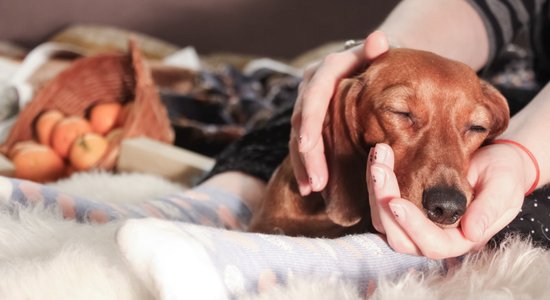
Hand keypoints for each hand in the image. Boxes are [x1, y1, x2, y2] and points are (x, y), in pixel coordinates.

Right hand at [290, 31, 389, 195]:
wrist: (372, 66)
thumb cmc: (379, 63)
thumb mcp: (377, 56)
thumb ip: (375, 51)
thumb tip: (378, 39)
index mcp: (324, 71)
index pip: (313, 96)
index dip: (309, 120)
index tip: (308, 144)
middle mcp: (310, 87)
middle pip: (302, 122)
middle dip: (308, 153)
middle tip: (318, 180)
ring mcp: (307, 105)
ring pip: (298, 137)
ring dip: (304, 164)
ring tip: (313, 188)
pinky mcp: (309, 122)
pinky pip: (302, 146)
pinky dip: (305, 166)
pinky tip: (309, 188)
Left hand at [367, 143, 527, 258]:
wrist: (495, 162)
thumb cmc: (503, 175)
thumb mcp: (504, 188)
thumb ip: (490, 209)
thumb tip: (472, 232)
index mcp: (461, 240)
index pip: (432, 244)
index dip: (412, 227)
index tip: (395, 202)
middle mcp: (434, 236)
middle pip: (398, 236)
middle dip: (384, 202)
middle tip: (380, 168)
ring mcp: (416, 223)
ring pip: (384, 220)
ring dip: (376, 189)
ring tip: (379, 155)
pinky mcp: (405, 205)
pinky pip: (382, 202)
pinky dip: (376, 180)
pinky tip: (378, 156)